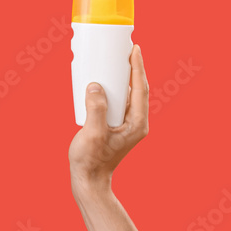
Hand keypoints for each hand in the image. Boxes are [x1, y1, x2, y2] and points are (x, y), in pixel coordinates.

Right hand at [69, 45, 148, 193]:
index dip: (138, 68)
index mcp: (137, 124)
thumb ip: (96, 109)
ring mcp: (127, 125)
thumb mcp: (93, 134)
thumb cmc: (91, 160)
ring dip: (123, 78)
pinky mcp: (116, 126)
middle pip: (138, 90)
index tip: (135, 50)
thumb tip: (95, 86)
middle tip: (125, 50)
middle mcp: (136, 123)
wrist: (89, 180)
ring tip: (114, 62)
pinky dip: (113, 89)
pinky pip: (118, 102)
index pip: (140, 89)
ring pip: (128, 95)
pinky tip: (102, 83)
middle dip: (133, 69)